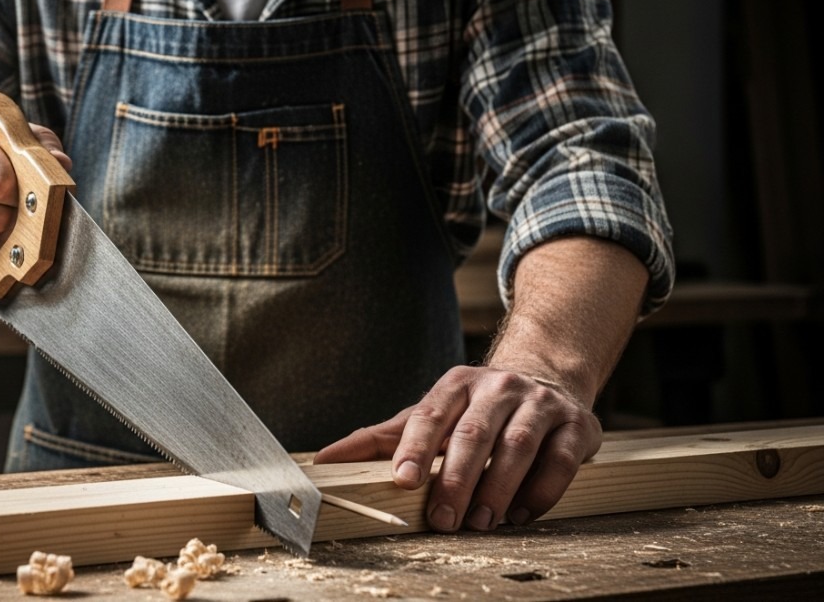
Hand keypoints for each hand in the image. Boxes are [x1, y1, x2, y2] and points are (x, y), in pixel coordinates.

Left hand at [313, 365, 601, 531]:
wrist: (548, 377)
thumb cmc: (477, 408)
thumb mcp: (431, 413)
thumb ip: (381, 439)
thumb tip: (323, 461)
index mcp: (457, 384)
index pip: (431, 414)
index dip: (416, 448)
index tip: (403, 481)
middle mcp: (499, 387)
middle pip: (474, 434)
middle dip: (456, 479)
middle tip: (442, 519)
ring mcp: (540, 404)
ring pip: (518, 447)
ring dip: (498, 489)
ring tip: (481, 523)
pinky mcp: (577, 425)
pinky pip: (560, 460)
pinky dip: (541, 491)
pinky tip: (521, 514)